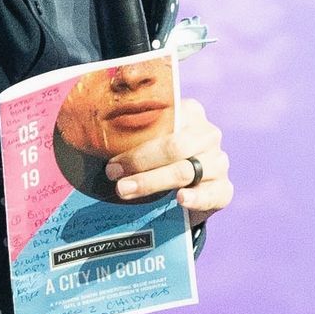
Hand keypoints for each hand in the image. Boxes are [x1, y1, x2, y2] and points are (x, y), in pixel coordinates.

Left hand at [106, 94, 232, 221]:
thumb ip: (132, 135)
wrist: (186, 188)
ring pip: (185, 171)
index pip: (165, 123)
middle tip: (113, 176)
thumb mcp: (149, 141)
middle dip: (140, 163)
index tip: (111, 159)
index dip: (136, 143)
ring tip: (125, 191)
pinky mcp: (224, 189)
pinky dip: (195, 197)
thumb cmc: (159, 159)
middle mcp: (208, 135)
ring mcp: (218, 162)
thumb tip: (90, 138)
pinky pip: (211, 193)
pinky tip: (180, 199)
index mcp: (190, 113)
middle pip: (174, 148)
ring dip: (152, 182)